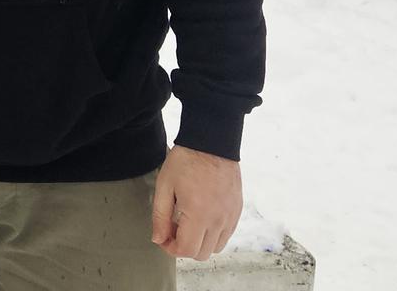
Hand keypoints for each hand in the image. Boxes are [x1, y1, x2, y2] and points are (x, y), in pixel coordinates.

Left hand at [150, 145, 240, 260]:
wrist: (211, 142)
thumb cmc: (186, 161)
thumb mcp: (165, 186)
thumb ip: (160, 216)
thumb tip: (159, 239)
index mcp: (198, 214)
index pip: (187, 250)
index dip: (171, 249)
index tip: (164, 237)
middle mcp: (218, 219)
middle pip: (202, 254)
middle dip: (184, 247)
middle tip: (174, 229)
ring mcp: (230, 216)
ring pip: (216, 247)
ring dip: (200, 242)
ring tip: (188, 223)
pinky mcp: (237, 210)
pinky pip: (227, 234)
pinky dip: (214, 234)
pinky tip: (202, 218)